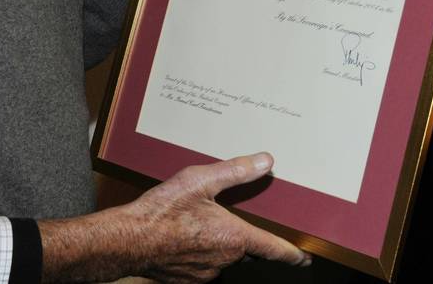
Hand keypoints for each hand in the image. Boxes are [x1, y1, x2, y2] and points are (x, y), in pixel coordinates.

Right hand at [40, 153, 309, 282]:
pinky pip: (203, 265)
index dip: (293, 253)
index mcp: (235, 238)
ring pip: (224, 257)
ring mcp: (206, 272)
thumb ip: (235, 171)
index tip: (305, 256)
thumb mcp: (200, 180)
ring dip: (219, 243)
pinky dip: (200, 252)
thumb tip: (265, 161)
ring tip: (201, 223)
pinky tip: (184, 236)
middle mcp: (225, 260)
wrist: (127, 240)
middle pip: (247, 250)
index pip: (275, 249)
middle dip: (245, 238)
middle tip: (236, 220)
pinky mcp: (188, 278)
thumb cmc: (162, 210)